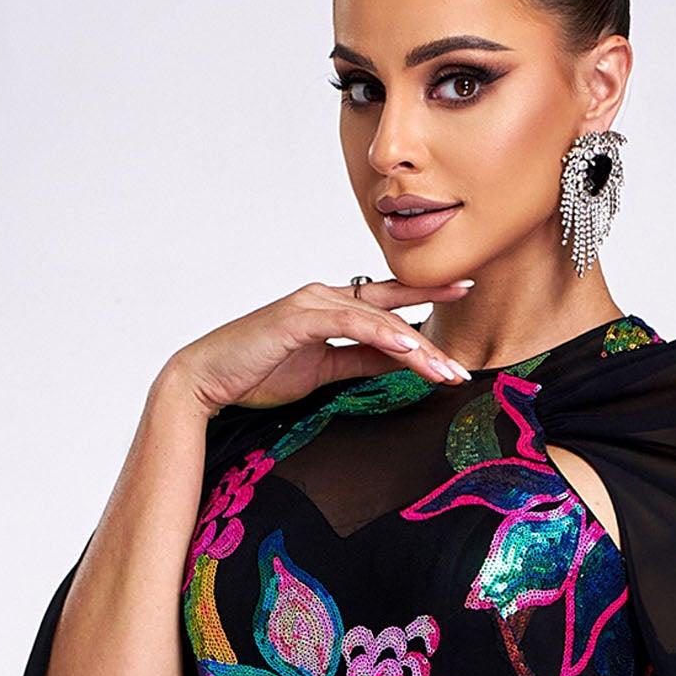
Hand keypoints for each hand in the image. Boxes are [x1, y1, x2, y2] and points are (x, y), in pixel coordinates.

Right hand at [166, 280, 474, 415]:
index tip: (462, 295)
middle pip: (391, 306)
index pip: (387, 301)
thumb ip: (361, 362)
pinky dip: (381, 334)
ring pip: (377, 319)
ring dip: (416, 345)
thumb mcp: (323, 372)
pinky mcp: (298, 318)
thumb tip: (402, 362)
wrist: (206, 381)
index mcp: (330, 308)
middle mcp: (324, 297)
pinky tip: (408, 348)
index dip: (426, 298)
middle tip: (470, 330)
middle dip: (434, 314)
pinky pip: (349, 323)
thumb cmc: (257, 375)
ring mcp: (311, 303)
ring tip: (446, 368)